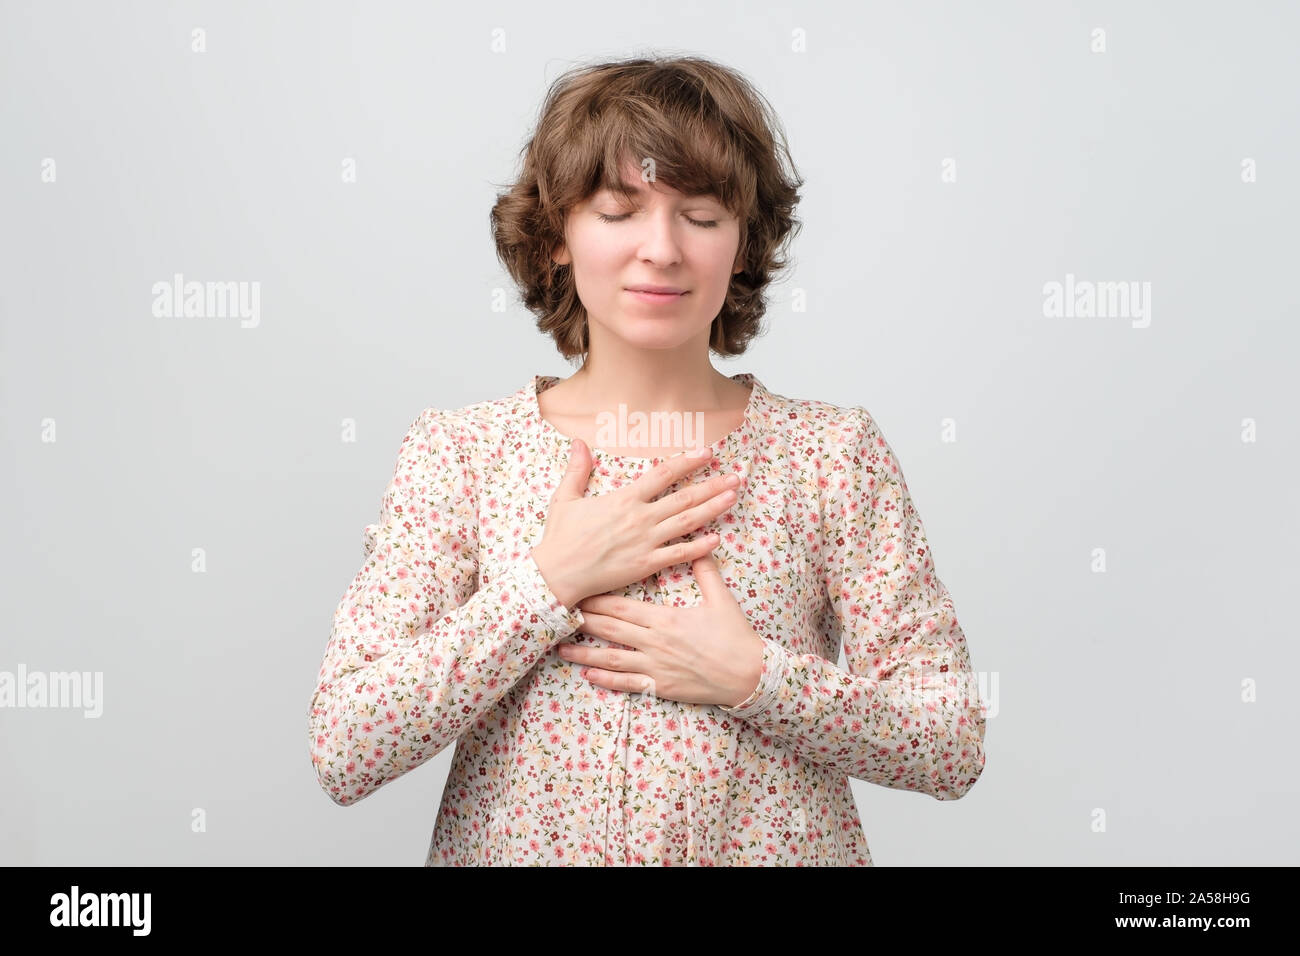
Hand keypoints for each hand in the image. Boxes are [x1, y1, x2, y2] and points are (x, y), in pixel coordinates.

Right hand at [530, 440, 741, 607]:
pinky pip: (679, 555)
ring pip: (687, 522)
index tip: (707, 453)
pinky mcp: (646, 565)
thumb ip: (577, 470)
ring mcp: (645, 542)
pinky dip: (699, 547)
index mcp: (624, 499)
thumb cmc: (559, 538)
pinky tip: (717, 539)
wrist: (556, 574)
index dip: (687, 461)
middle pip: (684, 497)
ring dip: (713, 508)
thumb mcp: (564, 498)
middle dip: (712, 485)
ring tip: (733, 497)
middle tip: (735, 476)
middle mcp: (640, 518)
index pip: (663, 474)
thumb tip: (579, 443)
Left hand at [555, 552, 764, 707]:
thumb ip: (706, 571)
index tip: (577, 592)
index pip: (622, 607)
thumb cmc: (735, 637)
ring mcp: (655, 666)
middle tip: (558, 615)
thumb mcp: (722, 600)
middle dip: (583, 621)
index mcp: (665, 619)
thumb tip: (700, 543)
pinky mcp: (660, 687)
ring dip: (584, 655)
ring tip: (561, 650)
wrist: (748, 675)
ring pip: (611, 659)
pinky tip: (588, 677)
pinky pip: (627, 683)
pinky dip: (606, 680)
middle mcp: (654, 642)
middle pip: (610, 629)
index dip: (596, 600)